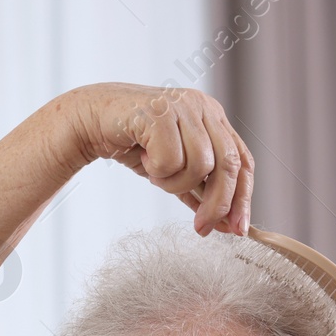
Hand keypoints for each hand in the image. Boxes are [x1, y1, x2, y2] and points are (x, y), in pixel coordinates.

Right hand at [68, 82, 253, 235]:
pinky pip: (172, 160)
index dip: (243, 197)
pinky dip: (158, 170)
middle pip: (229, 165)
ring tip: (156, 174)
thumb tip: (224, 226)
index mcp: (213, 118)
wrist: (92, 121)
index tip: (238, 229)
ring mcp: (183, 106)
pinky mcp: (161, 111)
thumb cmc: (136, 145)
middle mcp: (203, 108)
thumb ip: (200, 193)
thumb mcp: (176, 173)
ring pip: (200, 165)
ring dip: (175, 183)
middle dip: (217, 204)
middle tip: (200, 228)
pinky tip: (144, 159)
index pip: (243, 161)